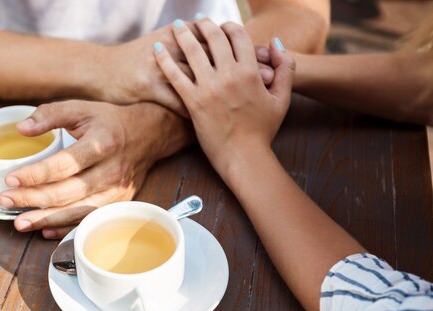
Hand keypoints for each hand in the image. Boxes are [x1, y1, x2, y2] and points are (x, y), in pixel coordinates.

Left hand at [0, 100, 185, 238]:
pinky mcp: (118, 204)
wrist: (148, 136)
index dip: (35, 174)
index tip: (10, 179)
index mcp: (101, 144)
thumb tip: (22, 128)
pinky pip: (90, 221)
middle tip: (5, 200)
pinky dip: (66, 228)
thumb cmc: (110, 122)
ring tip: (20, 222)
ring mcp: (116, 191)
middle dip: (33, 199)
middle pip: (67, 192)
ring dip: (47, 219)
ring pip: (78, 211)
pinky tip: (45, 229)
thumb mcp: (82, 108)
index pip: (63, 164)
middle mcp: (111, 171)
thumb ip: (50, 114)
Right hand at [96, 21, 274, 115]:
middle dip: (244, 70)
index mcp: (180, 36)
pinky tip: (217, 121)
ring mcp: (163, 69)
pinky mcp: (152, 89)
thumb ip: (187, 36)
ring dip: (226, 93)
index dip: (245, 49)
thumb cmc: (133, 55)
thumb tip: (214, 33)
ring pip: (202, 81)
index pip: (220, 39)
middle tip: (268, 81)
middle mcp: (174, 51)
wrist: (101, 70)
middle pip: (217, 59)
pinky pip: (180, 102)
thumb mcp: (161, 37)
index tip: (267, 60)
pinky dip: (198, 111)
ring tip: (249, 104)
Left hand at [154, 19, 294, 180]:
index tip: (221, 25)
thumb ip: (285, 68)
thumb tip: (276, 43)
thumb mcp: (282, 98)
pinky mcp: (193, 102)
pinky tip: (157, 49)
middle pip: (213, 38)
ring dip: (182, 34)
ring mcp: (210, 88)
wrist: (244, 157)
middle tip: (196, 19)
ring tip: (176, 25)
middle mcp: (229, 75)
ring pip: (192, 52)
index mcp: (251, 72)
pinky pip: (175, 76)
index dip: (228, 26)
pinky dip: (164, 60)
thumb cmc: (263, 131)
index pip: (238, 36)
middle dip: (204, 24)